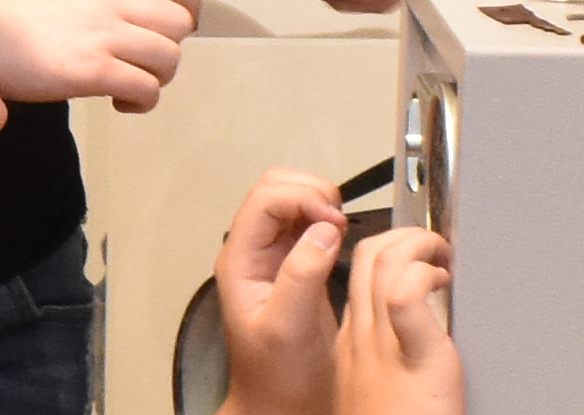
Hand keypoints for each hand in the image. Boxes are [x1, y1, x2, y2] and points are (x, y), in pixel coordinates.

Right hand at [0, 0, 196, 111]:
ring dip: (158, 79)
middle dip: (171, 49)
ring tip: (131, 85)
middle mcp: (114, 1)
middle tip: (145, 63)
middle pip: (178, 23)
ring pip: (169, 58)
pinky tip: (120, 103)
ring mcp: (106, 36)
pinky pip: (146, 88)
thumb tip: (147, 25)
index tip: (181, 25)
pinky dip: (142, 102)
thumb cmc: (28, 20)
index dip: (189, 5)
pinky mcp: (95, 71)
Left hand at [210, 168, 354, 414]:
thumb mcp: (288, 327)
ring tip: (343, 230)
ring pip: (293, 201)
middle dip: (312, 192)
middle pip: (276, 188)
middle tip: (340, 221)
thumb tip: (324, 229)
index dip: (302, 197)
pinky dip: (329, 220)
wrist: (280, 405)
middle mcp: (252, 252)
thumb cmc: (277, 377)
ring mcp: (273, 257)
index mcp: (240, 262)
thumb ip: (302, 275)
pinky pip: (310, 224)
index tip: (335, 220)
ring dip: (321, 204)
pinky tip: (343, 240)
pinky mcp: (296, 265)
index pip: (264, 199)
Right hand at [338, 228, 462, 414]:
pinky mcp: (415, 353)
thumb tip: (410, 330)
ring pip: (382, 261)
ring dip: (419, 245)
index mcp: (350, 344)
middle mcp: (360, 338)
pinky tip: (444, 282)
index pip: (356, 275)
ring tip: (442, 258)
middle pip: (366, 256)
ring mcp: (383, 344)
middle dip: (404, 235)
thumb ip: (385, 355)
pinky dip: (426, 274)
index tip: (412, 256)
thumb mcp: (375, 388)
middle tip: (434, 247)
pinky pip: (406, 293)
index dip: (385, 253)